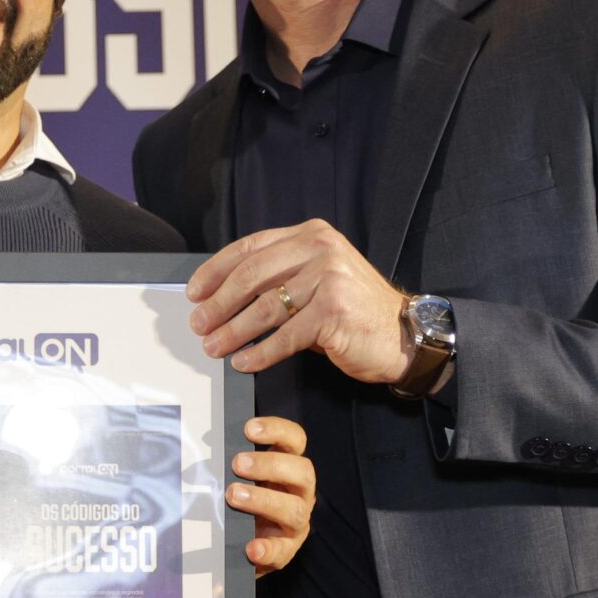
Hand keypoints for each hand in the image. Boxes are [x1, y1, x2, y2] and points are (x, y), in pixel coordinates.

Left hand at [189, 220, 408, 385]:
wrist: (403, 334)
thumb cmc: (355, 310)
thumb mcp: (318, 278)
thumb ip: (281, 277)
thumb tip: (224, 298)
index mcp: (311, 235)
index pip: (250, 248)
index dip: (215, 271)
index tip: (194, 292)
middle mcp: (320, 250)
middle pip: (251, 277)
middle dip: (218, 304)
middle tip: (198, 325)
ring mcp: (329, 279)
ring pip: (264, 308)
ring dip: (232, 332)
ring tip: (214, 347)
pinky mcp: (333, 312)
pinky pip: (284, 337)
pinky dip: (259, 353)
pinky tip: (244, 362)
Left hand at [227, 416, 314, 577]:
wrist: (247, 543)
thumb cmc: (245, 500)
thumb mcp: (243, 477)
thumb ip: (233, 462)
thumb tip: (206, 443)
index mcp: (290, 467)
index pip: (296, 441)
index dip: (277, 431)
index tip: (248, 429)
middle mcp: (301, 493)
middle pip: (303, 473)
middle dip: (269, 465)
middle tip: (237, 464)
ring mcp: (297, 523)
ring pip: (295, 510)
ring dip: (264, 500)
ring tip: (234, 496)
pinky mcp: (286, 551)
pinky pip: (281, 551)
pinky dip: (266, 549)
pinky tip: (251, 548)